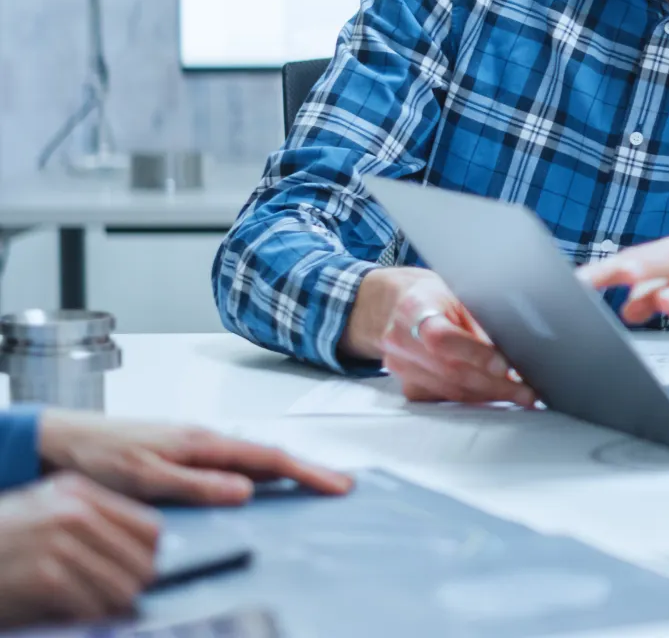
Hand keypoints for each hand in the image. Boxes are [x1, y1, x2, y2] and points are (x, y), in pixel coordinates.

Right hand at [0, 473, 159, 627]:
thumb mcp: (42, 509)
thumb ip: (89, 521)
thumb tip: (146, 551)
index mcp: (78, 492)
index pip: (149, 526)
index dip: (150, 555)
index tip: (143, 569)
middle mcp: (73, 512)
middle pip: (142, 559)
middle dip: (135, 584)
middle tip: (124, 596)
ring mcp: (59, 542)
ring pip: (122, 585)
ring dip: (113, 603)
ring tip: (102, 607)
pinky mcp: (44, 576)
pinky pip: (90, 604)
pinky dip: (87, 614)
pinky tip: (76, 613)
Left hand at [37, 412, 352, 505]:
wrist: (69, 439)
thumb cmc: (102, 456)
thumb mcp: (147, 476)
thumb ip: (197, 483)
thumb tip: (246, 489)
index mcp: (205, 441)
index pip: (268, 458)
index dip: (306, 472)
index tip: (336, 484)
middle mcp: (208, 439)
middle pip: (271, 454)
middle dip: (309, 470)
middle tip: (340, 486)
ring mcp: (200, 445)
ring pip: (255, 457)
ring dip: (289, 471)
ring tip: (316, 484)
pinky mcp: (188, 453)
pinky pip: (238, 462)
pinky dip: (263, 472)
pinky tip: (265, 483)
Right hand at [354, 268, 535, 405]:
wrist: (390, 306)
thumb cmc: (430, 295)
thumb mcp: (455, 292)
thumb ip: (477, 318)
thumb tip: (513, 345)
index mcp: (413, 309)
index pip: (442, 338)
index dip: (474, 354)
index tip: (505, 367)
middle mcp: (402, 342)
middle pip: (450, 371)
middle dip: (494, 384)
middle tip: (527, 391)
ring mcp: (401, 367)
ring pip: (450, 390)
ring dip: (489, 395)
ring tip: (521, 396)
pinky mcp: (407, 385)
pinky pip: (444, 398)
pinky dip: (473, 399)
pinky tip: (496, 396)